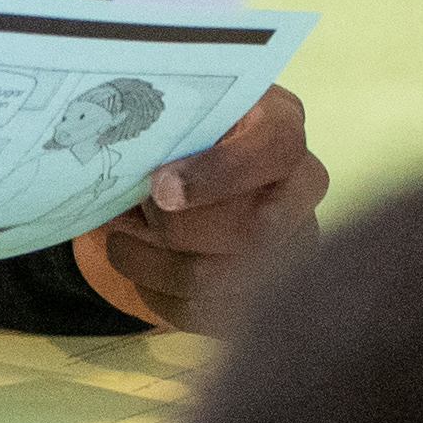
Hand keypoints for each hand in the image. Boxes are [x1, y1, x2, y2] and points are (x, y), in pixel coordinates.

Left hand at [75, 88, 329, 332]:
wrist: (187, 167)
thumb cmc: (179, 133)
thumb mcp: (172, 111)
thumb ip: (158, 125)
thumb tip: (123, 156)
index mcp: (280, 126)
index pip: (275, 149)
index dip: (219, 172)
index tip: (159, 188)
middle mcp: (301, 186)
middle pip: (255, 229)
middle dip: (176, 228)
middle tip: (132, 213)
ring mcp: (290, 243)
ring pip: (219, 279)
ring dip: (152, 263)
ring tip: (121, 238)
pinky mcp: (264, 292)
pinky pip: (202, 312)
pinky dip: (154, 292)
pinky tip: (138, 263)